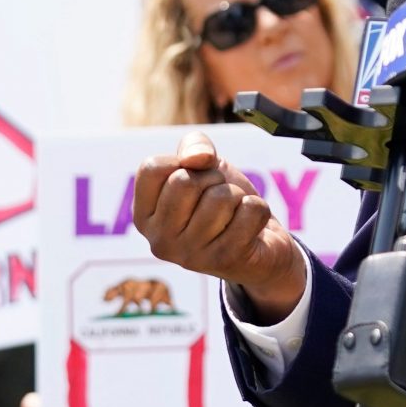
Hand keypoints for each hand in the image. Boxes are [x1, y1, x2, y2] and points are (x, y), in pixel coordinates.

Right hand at [132, 132, 303, 319]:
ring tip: (235, 213)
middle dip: (214, 178)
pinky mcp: (225, 261)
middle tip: (220, 197)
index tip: (197, 177)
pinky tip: (251, 226)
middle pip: (186, 181)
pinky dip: (259, 208)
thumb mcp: (203, 166)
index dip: (184, 161)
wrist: (261, 245)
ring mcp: (190, 255)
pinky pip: (251, 210)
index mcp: (144, 216)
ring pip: (222, 197)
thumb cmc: (223, 201)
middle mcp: (159, 240)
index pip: (152, 168)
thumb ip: (193, 146)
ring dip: (238, 195)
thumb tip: (199, 157)